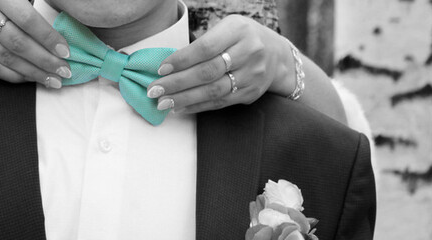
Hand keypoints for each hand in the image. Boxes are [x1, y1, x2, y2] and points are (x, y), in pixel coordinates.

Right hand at [0, 0, 71, 87]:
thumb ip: (34, 6)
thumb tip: (61, 27)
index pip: (27, 20)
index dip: (48, 38)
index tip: (66, 52)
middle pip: (17, 43)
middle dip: (44, 60)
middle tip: (65, 71)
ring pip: (5, 58)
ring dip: (33, 72)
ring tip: (53, 80)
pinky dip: (13, 76)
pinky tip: (31, 79)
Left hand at [147, 15, 296, 113]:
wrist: (277, 54)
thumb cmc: (241, 39)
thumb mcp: (227, 29)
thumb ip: (203, 43)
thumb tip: (169, 64)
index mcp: (238, 30)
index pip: (206, 48)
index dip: (181, 60)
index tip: (161, 69)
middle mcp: (249, 52)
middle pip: (208, 71)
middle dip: (177, 83)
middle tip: (154, 90)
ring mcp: (252, 75)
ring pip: (213, 90)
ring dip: (184, 98)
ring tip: (163, 102)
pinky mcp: (251, 93)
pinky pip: (220, 102)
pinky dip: (198, 106)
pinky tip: (180, 107)